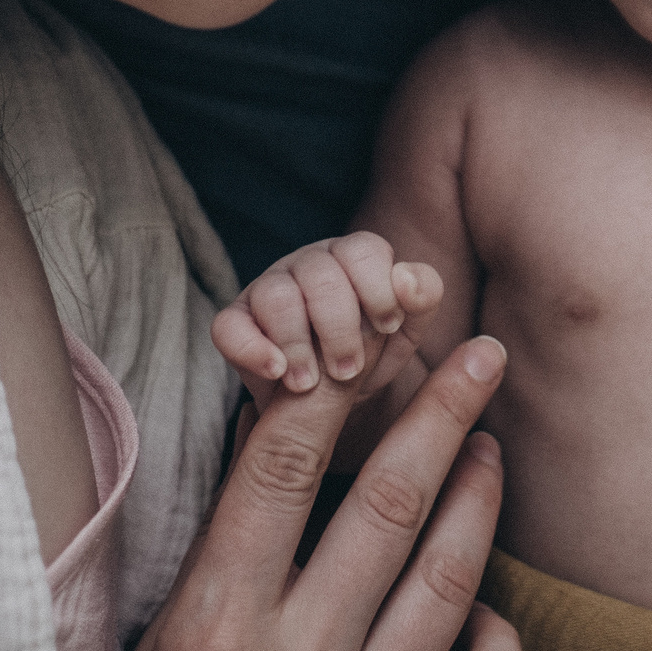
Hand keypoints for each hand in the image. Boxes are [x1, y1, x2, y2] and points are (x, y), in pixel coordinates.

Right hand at [106, 337, 519, 650]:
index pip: (282, 468)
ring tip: (487, 447)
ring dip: (478, 497)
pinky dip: (495, 629)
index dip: (335, 387)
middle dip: (443, 412)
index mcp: (215, 626)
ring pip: (451, 576)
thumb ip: (230, 547)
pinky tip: (485, 595)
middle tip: (481, 351)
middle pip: (389, 504)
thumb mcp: (165, 645)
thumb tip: (290, 423)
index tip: (377, 333)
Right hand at [213, 232, 441, 407]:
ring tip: (310, 384)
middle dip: (339, 326)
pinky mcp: (235, 323)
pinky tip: (276, 371)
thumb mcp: (406, 329)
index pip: (363, 249)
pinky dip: (251, 349)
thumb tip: (406, 279)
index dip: (377, 288)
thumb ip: (422, 297)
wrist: (330, 401)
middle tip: (349, 371)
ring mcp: (267, 289)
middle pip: (320, 274)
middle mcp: (309, 265)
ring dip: (297, 344)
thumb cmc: (372, 352)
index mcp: (353, 258)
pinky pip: (229, 325)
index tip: (387, 327)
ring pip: (276, 296)